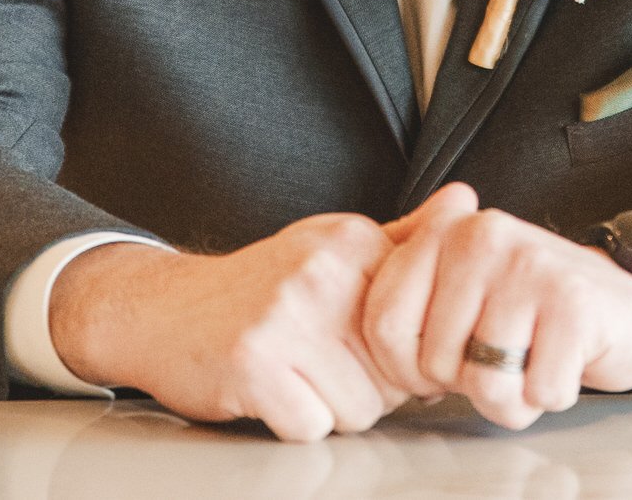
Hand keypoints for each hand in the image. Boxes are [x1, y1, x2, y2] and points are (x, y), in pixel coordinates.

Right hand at [48, 212, 409, 442]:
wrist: (163, 310)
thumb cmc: (260, 289)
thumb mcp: (333, 246)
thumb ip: (405, 236)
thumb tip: (468, 203)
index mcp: (351, 243)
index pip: (421, 329)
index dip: (399, 355)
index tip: (364, 348)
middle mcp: (322, 273)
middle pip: (394, 376)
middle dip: (365, 386)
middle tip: (319, 362)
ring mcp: (285, 317)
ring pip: (360, 409)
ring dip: (330, 408)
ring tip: (296, 375)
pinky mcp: (253, 364)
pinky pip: (313, 427)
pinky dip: (293, 423)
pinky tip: (271, 392)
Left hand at [360, 183, 631, 430]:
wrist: (624, 305)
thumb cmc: (532, 308)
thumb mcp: (462, 288)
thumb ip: (407, 296)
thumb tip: (339, 320)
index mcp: (445, 234)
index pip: (384, 325)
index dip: (406, 369)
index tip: (437, 367)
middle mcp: (482, 237)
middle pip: (434, 362)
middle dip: (466, 384)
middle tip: (502, 358)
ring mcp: (529, 266)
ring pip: (486, 383)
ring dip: (512, 396)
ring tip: (532, 361)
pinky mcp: (573, 303)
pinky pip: (538, 390)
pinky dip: (551, 394)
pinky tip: (563, 362)